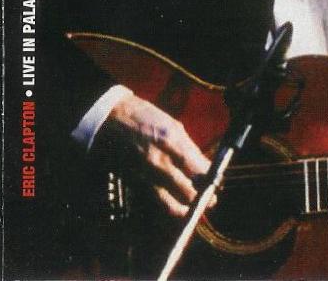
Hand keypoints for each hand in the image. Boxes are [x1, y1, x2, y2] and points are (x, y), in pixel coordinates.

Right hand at [94, 94, 214, 217]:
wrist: (110, 118)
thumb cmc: (145, 117)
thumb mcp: (173, 126)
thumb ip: (189, 148)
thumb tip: (203, 166)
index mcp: (173, 142)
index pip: (199, 169)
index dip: (211, 181)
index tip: (217, 185)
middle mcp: (160, 162)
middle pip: (188, 191)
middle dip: (202, 199)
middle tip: (210, 201)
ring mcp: (146, 175)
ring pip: (170, 204)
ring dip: (186, 209)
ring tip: (195, 209)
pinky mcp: (134, 183)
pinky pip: (155, 201)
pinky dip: (168, 207)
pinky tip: (176, 206)